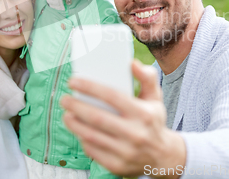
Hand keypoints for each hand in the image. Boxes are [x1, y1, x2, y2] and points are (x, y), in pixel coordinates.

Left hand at [61, 60, 185, 178]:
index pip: (112, 96)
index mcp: (143, 114)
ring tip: (67, 113)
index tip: (73, 82)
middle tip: (65, 98)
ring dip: (74, 123)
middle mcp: (135, 134)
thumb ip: (146, 77)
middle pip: (98, 118)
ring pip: (92, 136)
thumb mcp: (155, 97)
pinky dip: (82, 139)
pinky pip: (93, 151)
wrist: (162, 156)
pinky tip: (77, 129)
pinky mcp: (117, 166)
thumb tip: (131, 62)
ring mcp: (126, 152)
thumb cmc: (153, 120)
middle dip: (76, 106)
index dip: (90, 87)